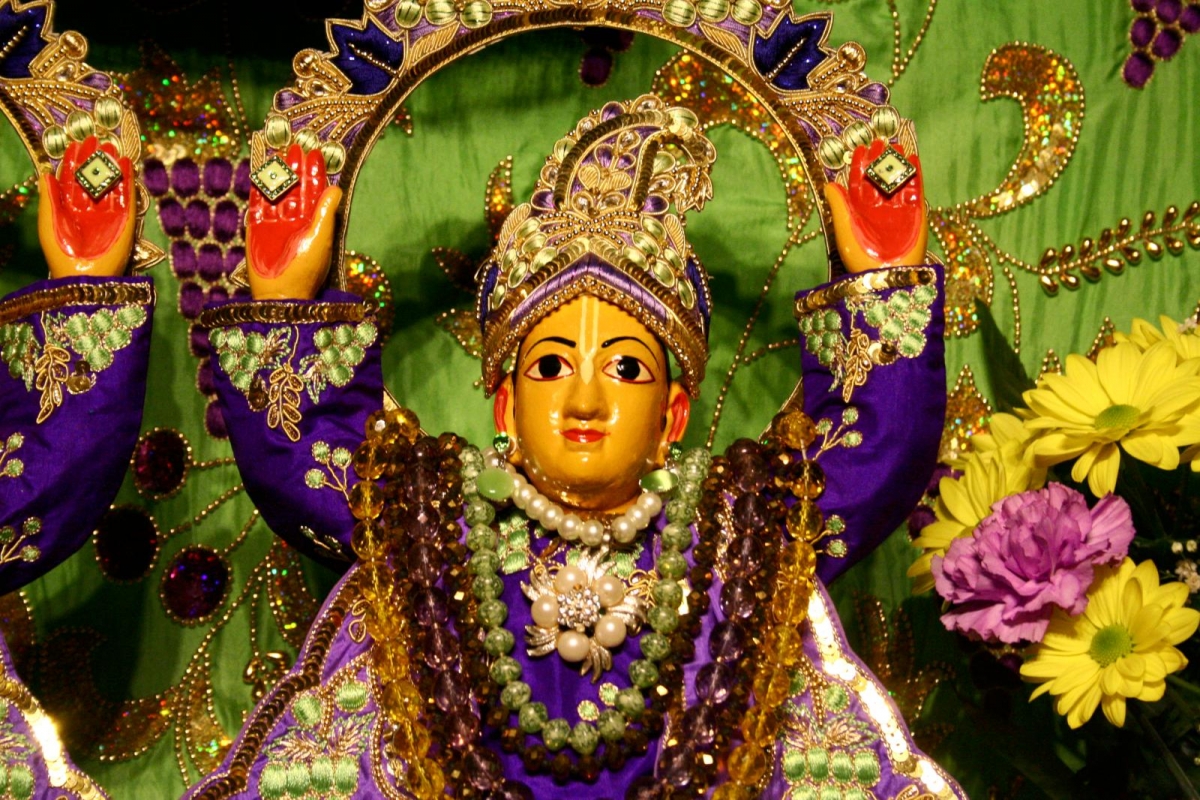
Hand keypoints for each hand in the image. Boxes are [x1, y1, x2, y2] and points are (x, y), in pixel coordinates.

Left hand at [38, 136, 135, 278]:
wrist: (84, 276)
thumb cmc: (61, 252)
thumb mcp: (48, 222)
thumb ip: (49, 198)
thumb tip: (45, 172)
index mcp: (70, 209)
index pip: (72, 180)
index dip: (73, 162)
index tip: (75, 144)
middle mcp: (90, 208)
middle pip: (92, 179)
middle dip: (94, 160)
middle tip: (95, 139)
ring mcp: (108, 213)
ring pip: (110, 184)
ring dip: (111, 166)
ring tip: (111, 148)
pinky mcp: (125, 220)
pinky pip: (127, 196)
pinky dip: (128, 181)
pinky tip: (126, 165)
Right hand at [247, 143, 341, 300]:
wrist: (281, 293)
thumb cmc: (305, 270)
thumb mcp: (320, 239)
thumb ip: (325, 213)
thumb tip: (336, 187)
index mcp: (312, 223)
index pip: (314, 193)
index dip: (314, 174)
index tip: (315, 154)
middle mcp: (294, 220)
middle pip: (295, 188)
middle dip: (296, 168)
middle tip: (297, 145)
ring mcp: (274, 223)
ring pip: (277, 192)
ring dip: (279, 173)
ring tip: (281, 152)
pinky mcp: (256, 228)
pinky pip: (257, 203)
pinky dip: (258, 188)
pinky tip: (261, 171)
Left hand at [824, 139, 926, 271]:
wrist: (886, 275)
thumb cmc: (860, 256)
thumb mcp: (844, 229)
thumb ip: (838, 206)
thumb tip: (828, 184)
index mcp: (860, 210)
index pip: (859, 183)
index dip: (859, 166)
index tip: (859, 149)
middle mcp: (879, 207)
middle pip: (878, 178)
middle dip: (878, 160)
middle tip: (879, 140)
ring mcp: (897, 209)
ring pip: (897, 181)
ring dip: (896, 164)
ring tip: (896, 147)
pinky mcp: (915, 213)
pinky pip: (915, 189)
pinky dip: (914, 175)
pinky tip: (912, 160)